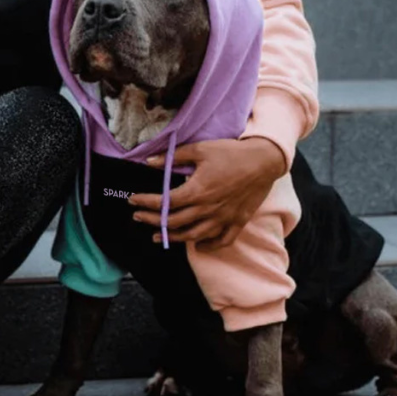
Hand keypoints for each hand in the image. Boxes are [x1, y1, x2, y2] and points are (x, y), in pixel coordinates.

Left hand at [128, 137, 285, 249]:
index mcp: (197, 191)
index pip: (165, 202)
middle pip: (175, 221)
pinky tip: (198, 246)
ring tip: (158, 236)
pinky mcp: (237, 221)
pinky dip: (208, 245)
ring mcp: (223, 218)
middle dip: (153, 221)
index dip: (145, 203)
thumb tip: (149, 161)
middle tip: (138, 218)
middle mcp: (208, 209)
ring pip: (194, 235)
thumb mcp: (199, 149)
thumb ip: (173, 157)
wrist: (264, 160)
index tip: (132, 200)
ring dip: (174, 237)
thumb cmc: (230, 153)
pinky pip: (222, 240)